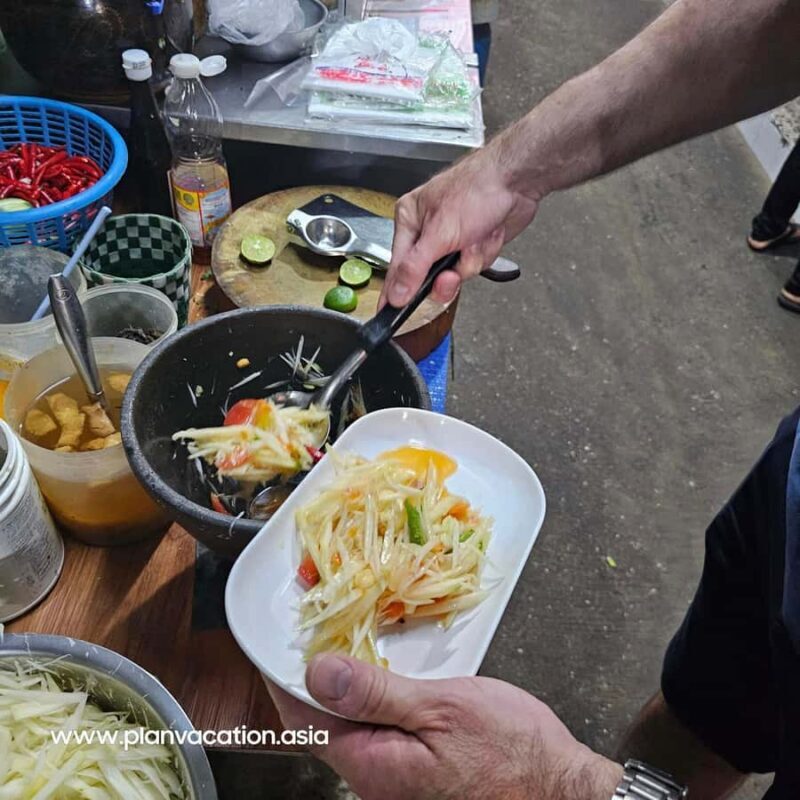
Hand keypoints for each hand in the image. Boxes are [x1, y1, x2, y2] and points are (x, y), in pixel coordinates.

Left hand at [268, 654, 622, 799]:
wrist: (559, 787)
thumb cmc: (510, 750)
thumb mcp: (441, 708)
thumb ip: (375, 693)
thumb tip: (317, 672)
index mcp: (372, 765)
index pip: (304, 720)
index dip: (286, 678)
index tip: (278, 641)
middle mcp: (374, 780)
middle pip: (323, 724)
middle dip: (315, 678)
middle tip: (317, 629)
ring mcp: (394, 781)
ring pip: (350, 727)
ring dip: (345, 686)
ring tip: (345, 642)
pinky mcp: (415, 774)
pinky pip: (377, 733)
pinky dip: (371, 699)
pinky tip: (382, 674)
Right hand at [381, 138, 539, 307]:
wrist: (516, 181)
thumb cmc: (477, 189)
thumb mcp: (439, 233)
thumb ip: (415, 268)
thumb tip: (396, 293)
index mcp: (410, 220)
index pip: (397, 266)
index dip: (395, 290)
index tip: (389, 312)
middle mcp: (428, 231)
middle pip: (428, 276)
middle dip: (448, 273)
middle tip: (453, 270)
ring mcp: (452, 239)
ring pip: (455, 274)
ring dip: (470, 260)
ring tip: (476, 239)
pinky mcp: (472, 244)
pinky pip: (473, 267)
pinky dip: (484, 254)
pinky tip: (487, 236)